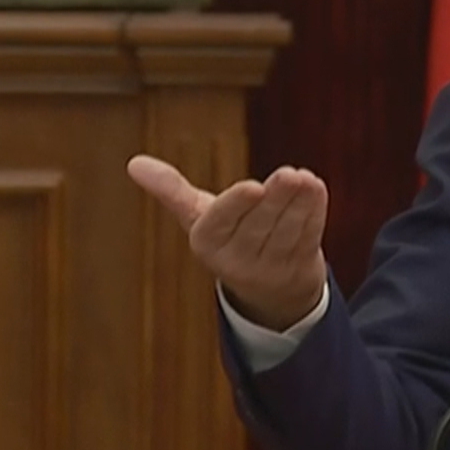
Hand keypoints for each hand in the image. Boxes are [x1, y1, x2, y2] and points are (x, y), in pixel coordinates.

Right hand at [127, 155, 329, 331]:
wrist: (266, 285)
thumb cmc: (228, 236)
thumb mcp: (198, 215)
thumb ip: (172, 190)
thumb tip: (133, 163)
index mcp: (206, 243)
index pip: (221, 222)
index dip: (237, 205)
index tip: (254, 186)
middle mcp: (236, 261)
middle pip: (259, 225)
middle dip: (276, 198)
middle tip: (290, 174)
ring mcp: (270, 268)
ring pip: (286, 231)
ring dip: (299, 203)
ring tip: (304, 178)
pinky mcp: (299, 269)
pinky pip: (309, 237)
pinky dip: (314, 212)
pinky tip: (316, 188)